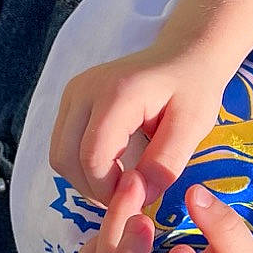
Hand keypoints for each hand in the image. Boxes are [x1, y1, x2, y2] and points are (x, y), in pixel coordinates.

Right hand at [49, 38, 230, 208]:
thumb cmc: (193, 88)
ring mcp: (73, 93)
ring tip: (121, 183)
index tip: (137, 197)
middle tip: (128, 197)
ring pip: (59, 154)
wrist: (183, 56)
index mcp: (117, 93)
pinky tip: (112, 168)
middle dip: (93, 188)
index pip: (92, 156)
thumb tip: (139, 197)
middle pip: (66, 158)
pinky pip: (63, 145)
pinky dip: (81, 165)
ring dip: (84, 179)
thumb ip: (166, 163)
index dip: (108, 188)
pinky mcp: (71, 100)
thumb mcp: (193, 126)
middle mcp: (85, 90)